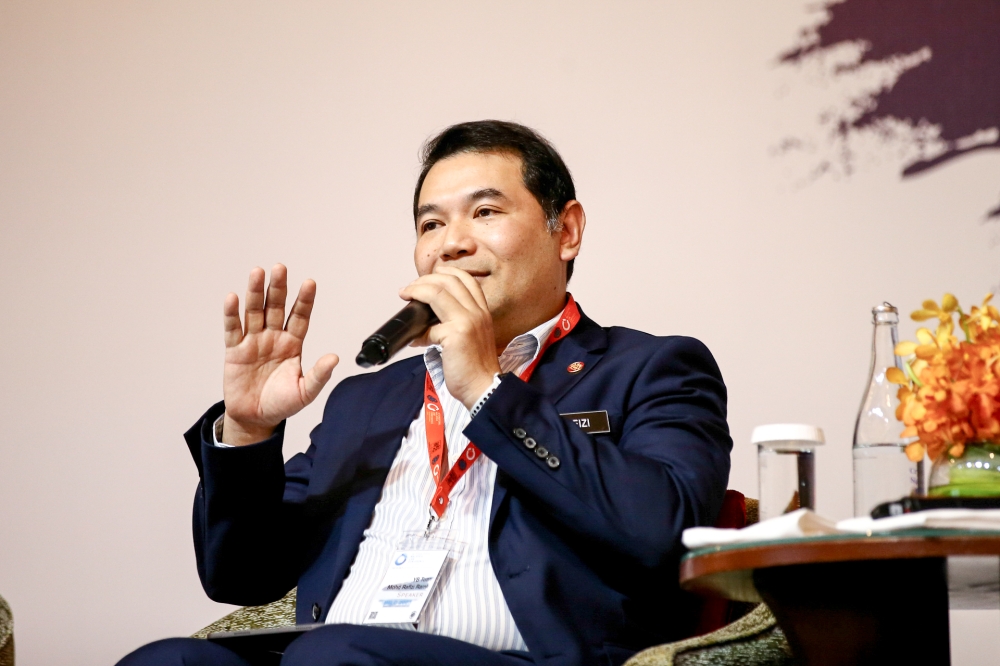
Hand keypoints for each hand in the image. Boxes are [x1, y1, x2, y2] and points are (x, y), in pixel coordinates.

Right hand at [221, 264, 338, 445]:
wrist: (256, 419)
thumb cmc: (281, 404)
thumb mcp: (305, 392)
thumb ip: (319, 375)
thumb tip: (334, 358)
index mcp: (293, 344)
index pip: (300, 317)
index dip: (304, 300)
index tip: (309, 282)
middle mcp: (273, 337)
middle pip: (276, 307)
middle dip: (278, 288)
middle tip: (280, 267)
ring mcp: (253, 341)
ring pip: (254, 311)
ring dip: (255, 292)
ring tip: (257, 272)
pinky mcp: (234, 350)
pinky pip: (233, 329)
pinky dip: (232, 314)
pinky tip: (233, 298)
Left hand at [399, 267, 499, 409]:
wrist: (485, 388)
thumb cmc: (476, 369)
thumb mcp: (470, 339)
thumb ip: (451, 327)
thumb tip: (424, 327)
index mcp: (482, 312)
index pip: (466, 280)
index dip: (444, 274)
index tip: (428, 279)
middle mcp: (477, 313)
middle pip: (450, 280)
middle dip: (425, 279)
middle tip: (410, 288)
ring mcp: (468, 322)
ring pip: (438, 292)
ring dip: (417, 290)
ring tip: (406, 295)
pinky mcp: (456, 335)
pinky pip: (429, 326)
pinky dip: (418, 331)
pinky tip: (414, 339)